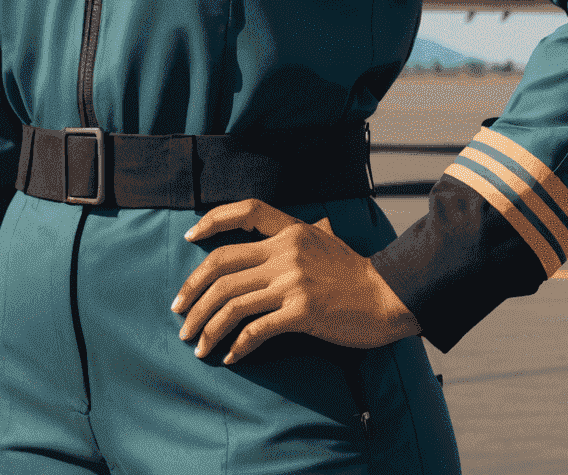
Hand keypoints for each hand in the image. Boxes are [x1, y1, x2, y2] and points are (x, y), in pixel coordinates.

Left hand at [171, 198, 417, 365]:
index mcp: (291, 230)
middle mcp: (286, 252)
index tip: (188, 237)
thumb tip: (263, 249)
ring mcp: (293, 282)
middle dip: (193, 292)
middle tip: (179, 314)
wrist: (388, 296)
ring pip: (233, 302)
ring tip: (196, 344)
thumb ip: (292, 241)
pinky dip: (237, 345)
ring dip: (207, 326)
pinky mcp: (302, 312)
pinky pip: (257, 330)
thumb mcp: (322, 242)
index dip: (212, 221)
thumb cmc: (353, 274)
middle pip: (223, 267)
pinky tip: (228, 356)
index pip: (245, 211)